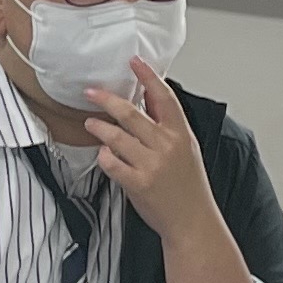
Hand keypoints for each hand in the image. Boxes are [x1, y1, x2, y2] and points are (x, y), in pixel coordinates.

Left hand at [77, 58, 224, 239]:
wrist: (192, 221)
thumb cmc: (188, 186)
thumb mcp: (186, 148)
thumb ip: (166, 123)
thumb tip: (149, 97)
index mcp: (180, 134)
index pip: (163, 97)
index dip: (148, 76)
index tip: (134, 62)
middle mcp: (166, 146)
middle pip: (131, 113)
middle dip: (107, 99)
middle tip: (91, 92)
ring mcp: (152, 165)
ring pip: (116, 137)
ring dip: (99, 127)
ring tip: (90, 123)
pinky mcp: (138, 183)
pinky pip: (112, 163)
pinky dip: (104, 156)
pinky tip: (103, 154)